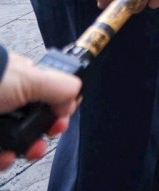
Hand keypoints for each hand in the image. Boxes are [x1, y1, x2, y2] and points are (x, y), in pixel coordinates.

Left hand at [0, 51, 81, 167]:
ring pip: (16, 142)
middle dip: (42, 136)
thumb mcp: (32, 77)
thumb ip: (60, 86)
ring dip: (24, 150)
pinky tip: (3, 158)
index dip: (58, 111)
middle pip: (33, 123)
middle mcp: (9, 101)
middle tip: (42, 140)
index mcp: (23, 82)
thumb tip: (73, 101)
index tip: (60, 120)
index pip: (48, 98)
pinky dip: (2, 159)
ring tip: (22, 153)